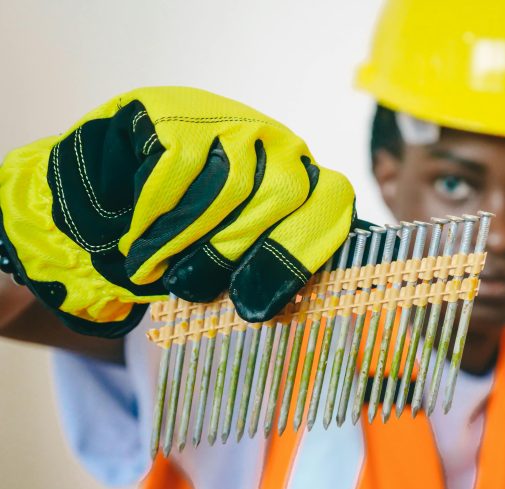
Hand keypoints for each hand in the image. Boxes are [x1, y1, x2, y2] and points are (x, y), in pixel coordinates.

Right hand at [0, 86, 354, 336]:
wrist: (121, 175)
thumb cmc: (192, 227)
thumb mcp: (234, 245)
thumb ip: (260, 265)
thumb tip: (273, 308)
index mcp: (306, 181)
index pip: (331, 204)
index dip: (302, 254)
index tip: (259, 303)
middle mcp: (282, 144)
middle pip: (284, 195)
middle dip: (237, 251)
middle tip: (194, 291)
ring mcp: (236, 121)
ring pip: (232, 183)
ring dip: (187, 238)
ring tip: (152, 270)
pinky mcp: (185, 113)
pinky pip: (179, 166)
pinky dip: (156, 212)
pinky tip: (137, 237)